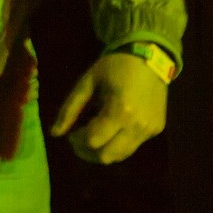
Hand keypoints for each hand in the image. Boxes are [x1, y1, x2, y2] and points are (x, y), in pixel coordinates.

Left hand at [48, 50, 166, 164]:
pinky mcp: (157, 129)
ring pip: (121, 156)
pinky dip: (119, 144)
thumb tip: (55, 134)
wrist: (151, 56)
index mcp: (120, 110)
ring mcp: (149, 128)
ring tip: (95, 137)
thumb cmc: (116, 66)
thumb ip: (70, 108)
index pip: (92, 141)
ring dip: (103, 151)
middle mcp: (137, 124)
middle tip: (81, 139)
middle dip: (88, 152)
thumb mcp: (88, 81)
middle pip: (106, 156)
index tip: (72, 132)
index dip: (77, 140)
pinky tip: (114, 129)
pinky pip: (133, 146)